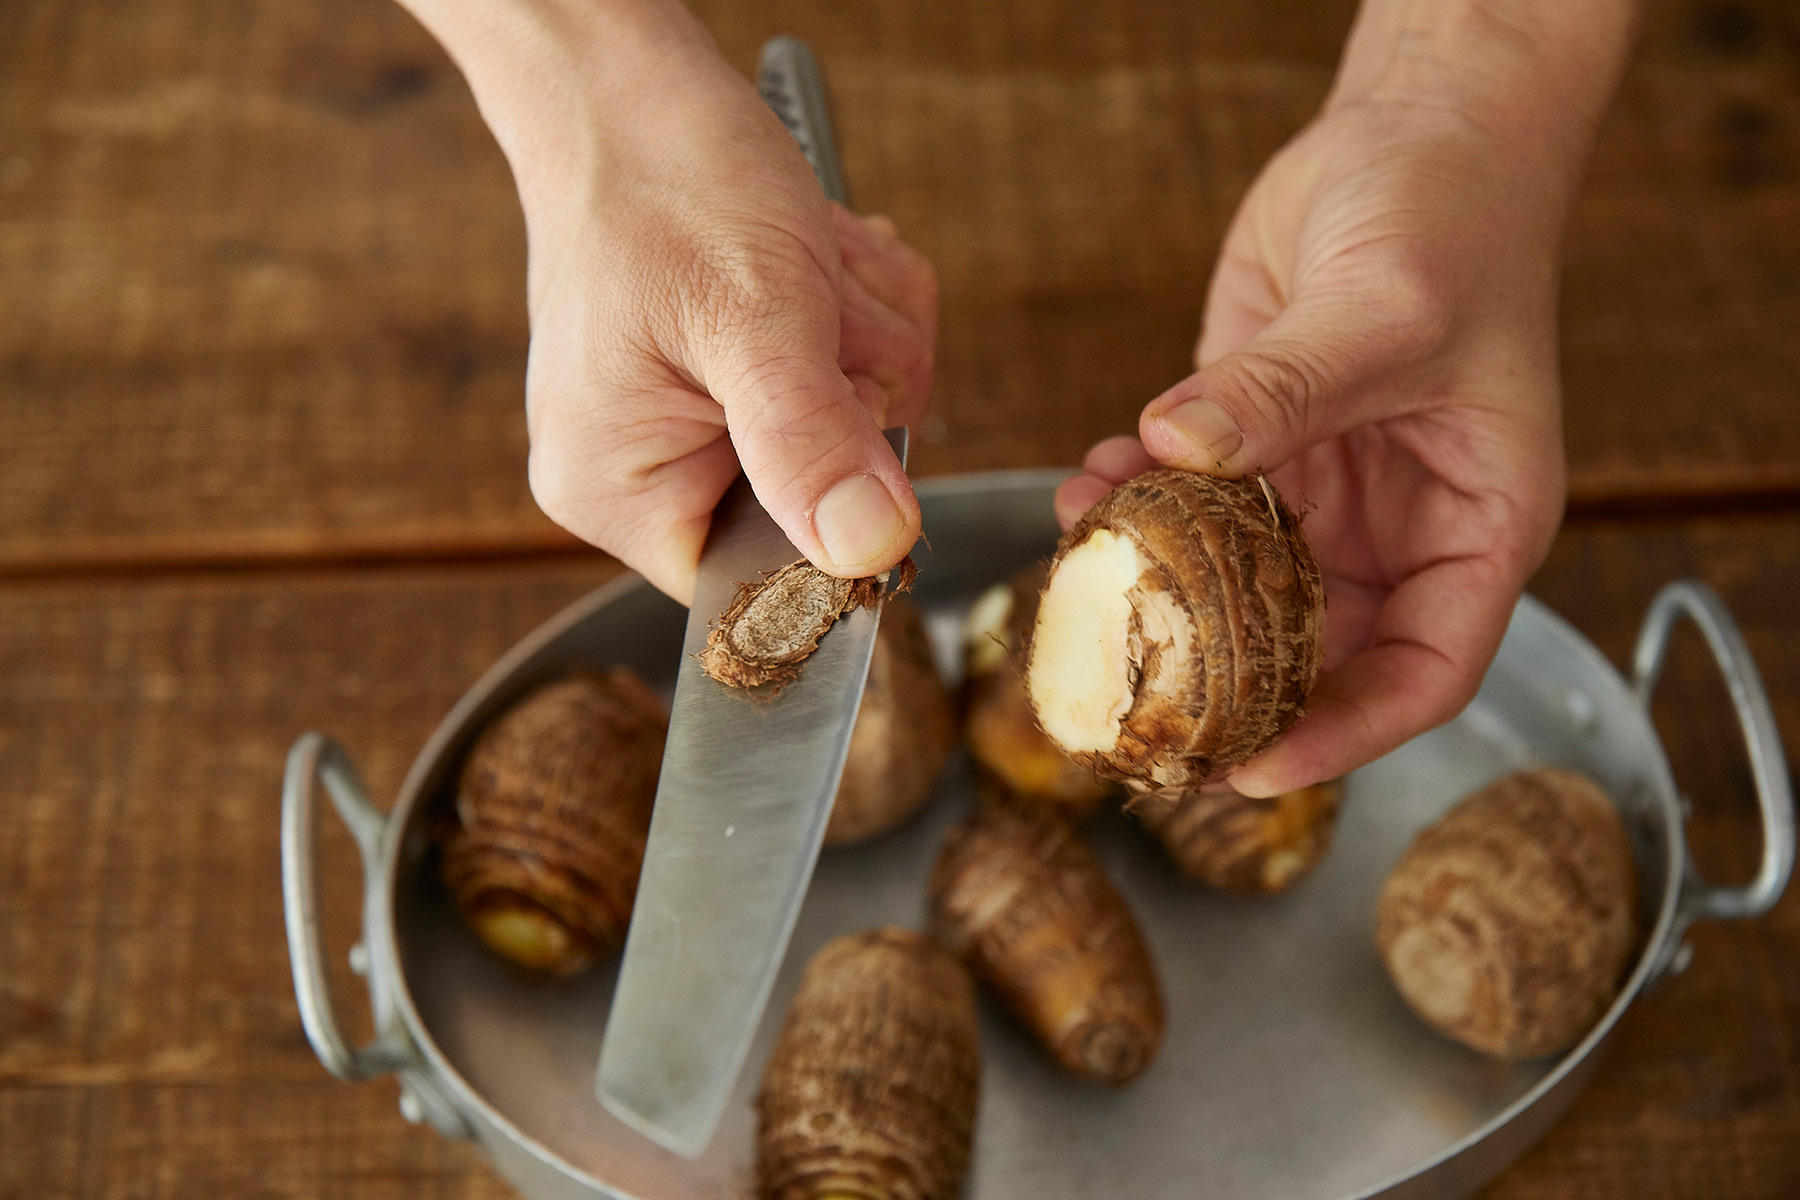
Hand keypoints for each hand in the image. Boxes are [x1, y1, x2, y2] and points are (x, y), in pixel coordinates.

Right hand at [403, 1, 933, 602]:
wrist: (628, 86)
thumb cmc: (661, 181)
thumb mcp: (752, 316)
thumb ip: (809, 442)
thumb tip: (868, 551)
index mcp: (618, 490)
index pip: (760, 589)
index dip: (834, 521)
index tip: (849, 418)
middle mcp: (647, 473)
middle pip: (824, 500)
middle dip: (853, 388)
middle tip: (812, 306)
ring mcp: (696, 424)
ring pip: (854, 428)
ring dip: (861, 335)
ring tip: (804, 267)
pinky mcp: (738, 377)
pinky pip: (845, 376)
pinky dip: (853, 312)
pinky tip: (813, 259)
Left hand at [1057, 1, 1638, 795]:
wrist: (1415, 133)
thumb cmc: (1455, 217)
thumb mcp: (1387, 310)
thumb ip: (1286, 391)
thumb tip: (1178, 453)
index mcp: (1477, 525)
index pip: (1422, 672)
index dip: (1342, 733)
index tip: (1250, 767)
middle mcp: (1399, 525)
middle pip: (1315, 649)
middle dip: (1222, 675)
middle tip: (1131, 694)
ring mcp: (1322, 489)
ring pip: (1235, 579)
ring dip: (1160, 577)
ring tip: (1091, 550)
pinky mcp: (1256, 443)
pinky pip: (1189, 502)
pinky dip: (1137, 501)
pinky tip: (1094, 479)